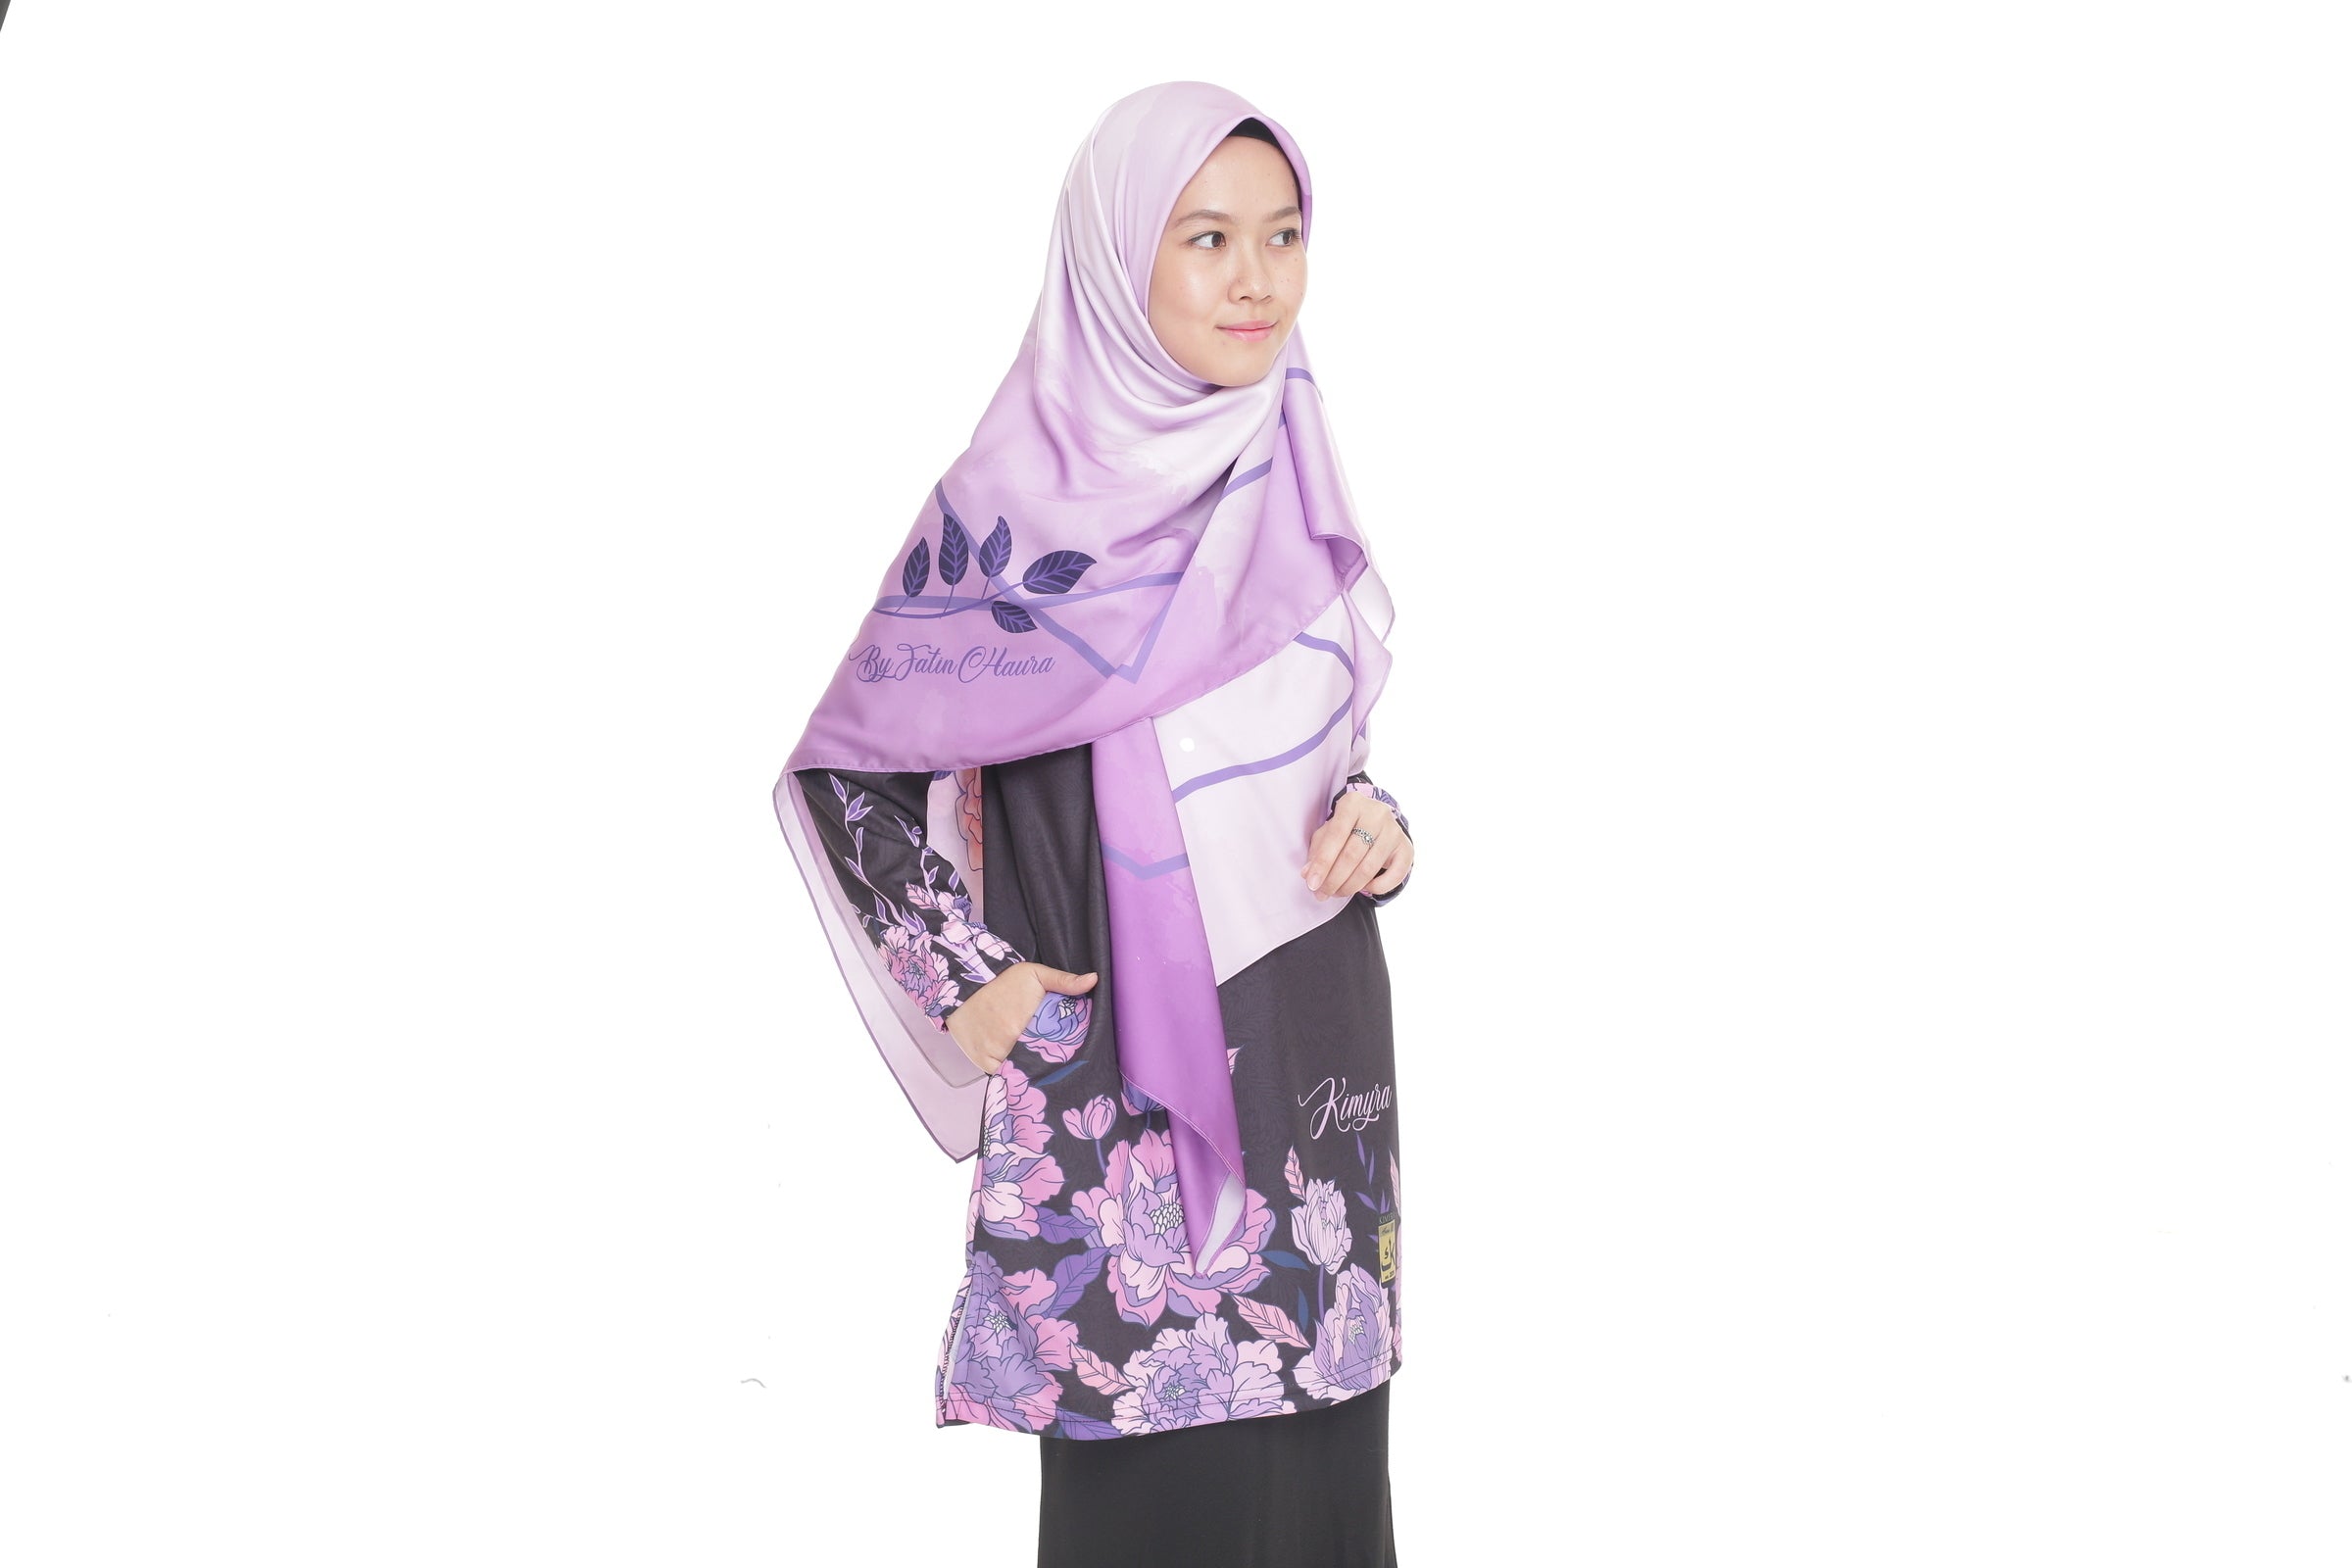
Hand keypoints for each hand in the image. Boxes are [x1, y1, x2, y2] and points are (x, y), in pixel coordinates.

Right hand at [945, 961, 1098, 1075]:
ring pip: (1018, 1072)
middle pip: (1035, 1063)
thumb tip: (1094, 980)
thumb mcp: (1035, 974)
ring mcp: (992, 1055)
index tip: (1066, 1054)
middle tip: (1053, 1060)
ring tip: (1038, 1064)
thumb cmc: (1002, 981)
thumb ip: (1064, 981)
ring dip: (1027, 1070)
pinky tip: (1018, 1067)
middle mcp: (1007, 1044)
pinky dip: (1009, 1073)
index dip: (1059, 1053)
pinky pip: (1001, 1074)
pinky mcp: (982, 1061)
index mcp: (1024, 1025)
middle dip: (1045, 1063)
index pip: (1051, 1050)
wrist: (964, 984)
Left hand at [1302, 791, 1411, 900]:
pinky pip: (1394, 875)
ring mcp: (1394, 830)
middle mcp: (1377, 813)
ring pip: (1369, 867)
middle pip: (1352, 854)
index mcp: (1353, 803)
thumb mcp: (1328, 832)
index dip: (1322, 862)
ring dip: (1350, 887)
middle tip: (1322, 894)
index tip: (1312, 884)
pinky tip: (1363, 888)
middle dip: (1334, 879)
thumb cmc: (1347, 828)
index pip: (1336, 835)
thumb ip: (1317, 851)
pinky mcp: (1406, 848)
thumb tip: (1308, 874)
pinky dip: (1377, 887)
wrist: (1376, 823)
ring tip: (1336, 893)